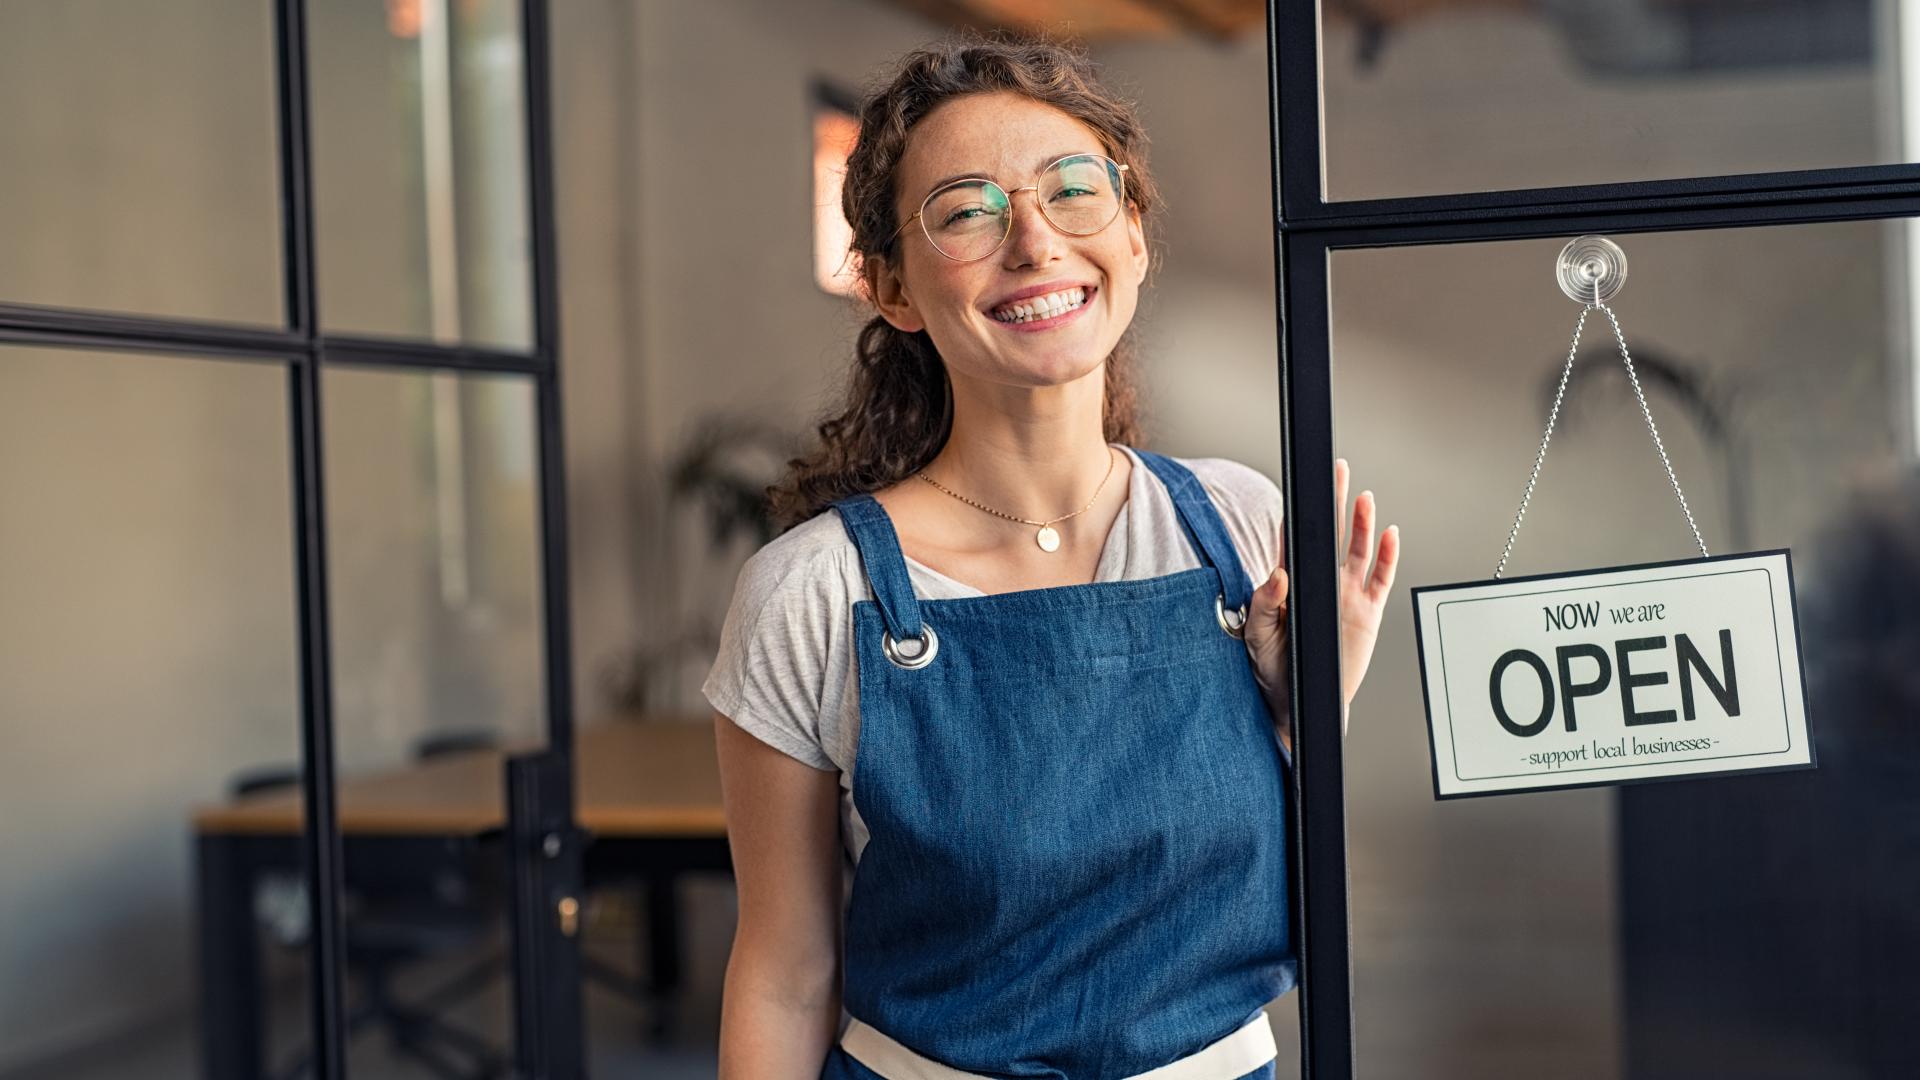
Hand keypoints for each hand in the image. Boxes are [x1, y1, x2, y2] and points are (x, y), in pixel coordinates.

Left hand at [1244, 459, 1401, 747]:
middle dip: (1334, 501)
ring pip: (1356, 550)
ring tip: (1364, 498)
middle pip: (1330, 533)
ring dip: (1361, 524)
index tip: (1303, 481)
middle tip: (1338, 470)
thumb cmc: (1274, 668)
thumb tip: (1277, 574)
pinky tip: (1389, 534)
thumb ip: (1266, 604)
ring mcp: (1345, 596)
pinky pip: (1380, 579)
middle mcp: (1321, 583)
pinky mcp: (1366, 612)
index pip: (1296, 538)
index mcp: (1292, 583)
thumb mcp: (1259, 636)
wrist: (1299, 702)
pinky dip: (1386, 556)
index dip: (1301, 511)